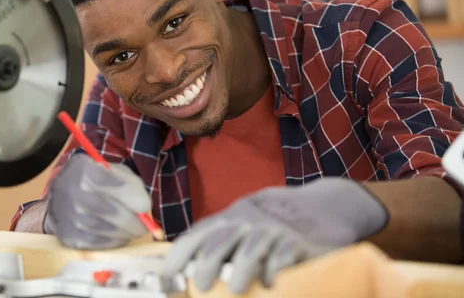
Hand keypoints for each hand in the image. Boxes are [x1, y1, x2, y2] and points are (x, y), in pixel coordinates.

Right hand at [43, 153, 151, 249]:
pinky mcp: (68, 235)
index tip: (146, 206)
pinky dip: (114, 241)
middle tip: (145, 227)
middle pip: (115, 213)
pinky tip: (117, 235)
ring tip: (131, 229)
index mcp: (87, 169)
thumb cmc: (94, 179)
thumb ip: (131, 184)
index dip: (137, 199)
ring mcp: (70, 215)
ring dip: (126, 233)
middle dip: (136, 223)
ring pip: (109, 231)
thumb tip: (145, 210)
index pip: (119, 186)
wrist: (61, 192)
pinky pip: (99, 243)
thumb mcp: (111, 170)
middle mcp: (75, 192)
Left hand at [161, 177, 387, 293]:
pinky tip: (271, 284)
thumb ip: (222, 239)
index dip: (180, 253)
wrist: (328, 205)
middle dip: (206, 263)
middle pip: (221, 239)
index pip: (199, 234)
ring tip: (235, 289)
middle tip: (199, 287)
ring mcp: (275, 229)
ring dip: (240, 268)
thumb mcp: (247, 221)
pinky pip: (284, 255)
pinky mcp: (301, 241)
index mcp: (232, 218)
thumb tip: (188, 266)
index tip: (165, 274)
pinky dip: (276, 269)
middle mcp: (250, 221)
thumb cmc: (278, 220)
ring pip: (252, 246)